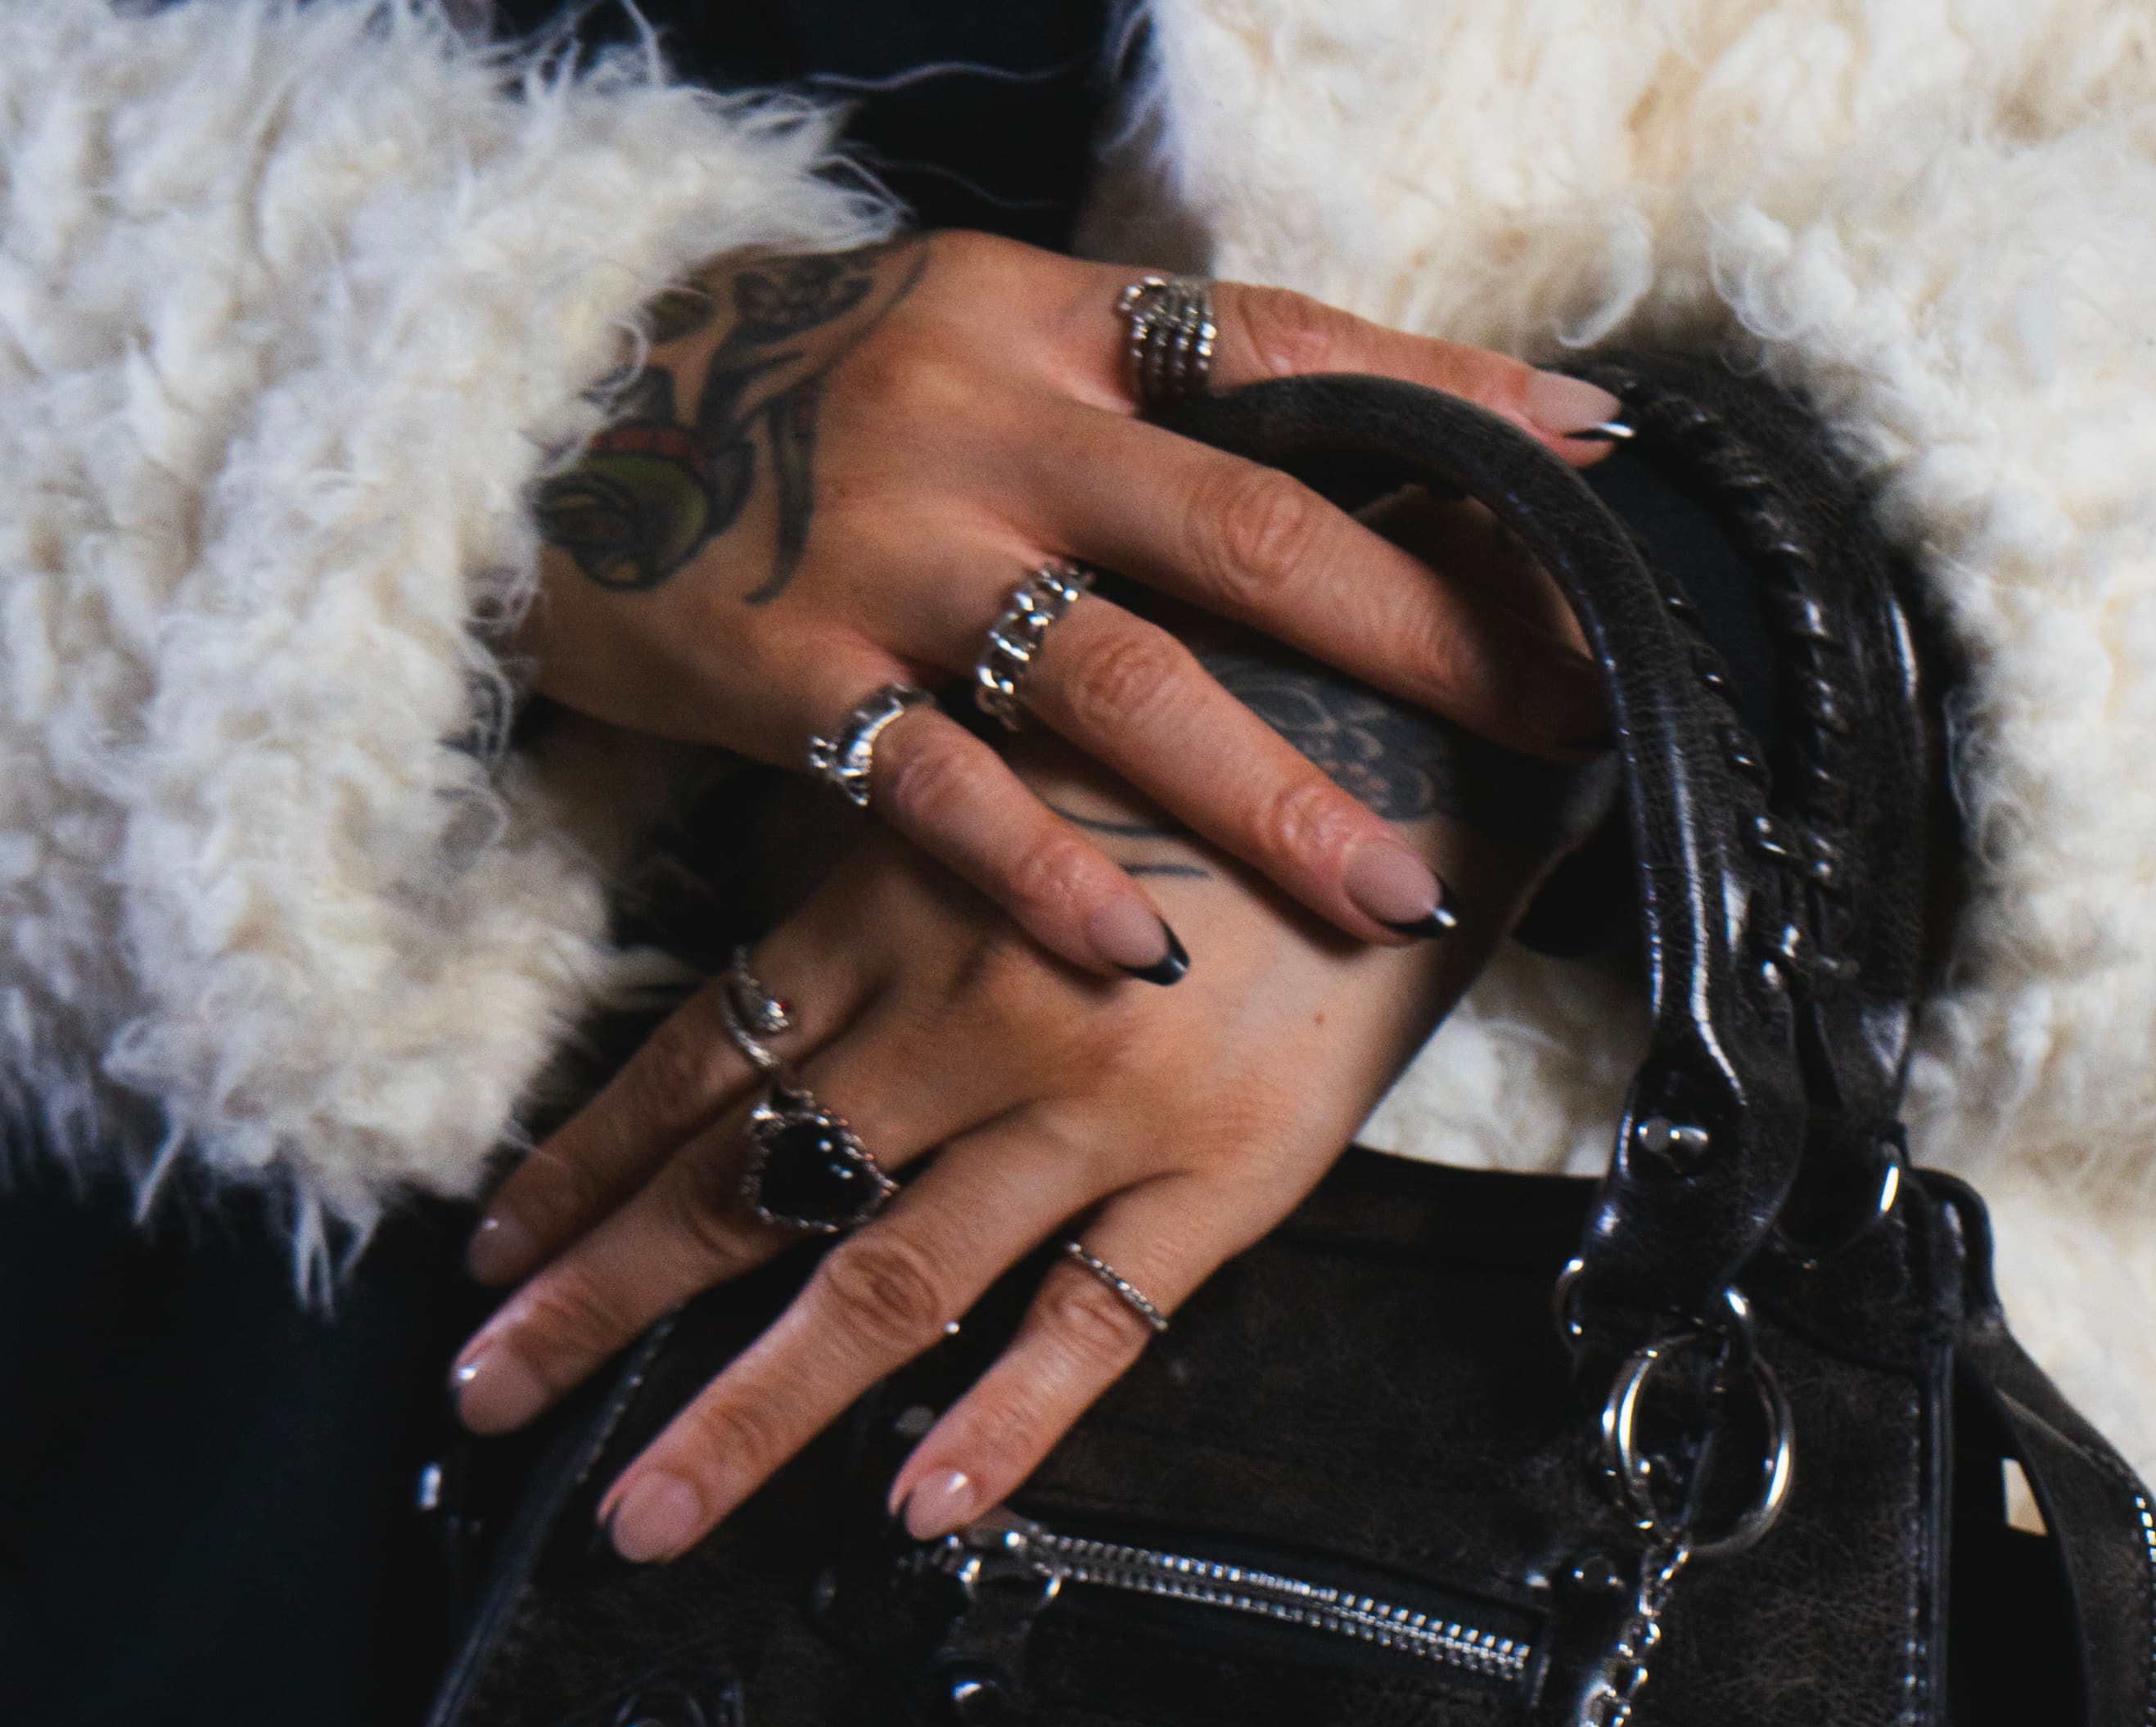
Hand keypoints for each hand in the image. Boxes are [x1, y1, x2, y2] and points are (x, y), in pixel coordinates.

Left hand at [451, 647, 1596, 1556]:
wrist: (1430, 718)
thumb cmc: (1215, 724)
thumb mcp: (1011, 756)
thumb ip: (891, 869)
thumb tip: (776, 977)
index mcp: (906, 905)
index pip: (702, 1061)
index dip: (585, 1168)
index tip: (489, 1255)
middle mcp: (970, 1014)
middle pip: (753, 1188)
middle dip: (602, 1307)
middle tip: (483, 1398)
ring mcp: (1093, 1109)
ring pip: (885, 1282)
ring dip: (749, 1412)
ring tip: (645, 1516)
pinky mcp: (1223, 1174)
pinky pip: (1097, 1324)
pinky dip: (1005, 1424)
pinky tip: (920, 1509)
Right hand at [517, 232, 1614, 978]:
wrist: (542, 404)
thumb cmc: (800, 395)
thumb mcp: (974, 340)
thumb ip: (1130, 397)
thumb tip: (1322, 450)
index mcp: (1048, 324)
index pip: (1284, 348)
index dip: (1445, 400)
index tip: (1593, 462)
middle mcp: (991, 420)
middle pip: (1244, 520)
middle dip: (1417, 623)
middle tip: (1560, 707)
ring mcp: (890, 547)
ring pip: (1113, 675)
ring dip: (1267, 791)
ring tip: (1396, 890)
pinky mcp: (790, 669)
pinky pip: (937, 786)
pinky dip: (1043, 869)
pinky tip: (1139, 952)